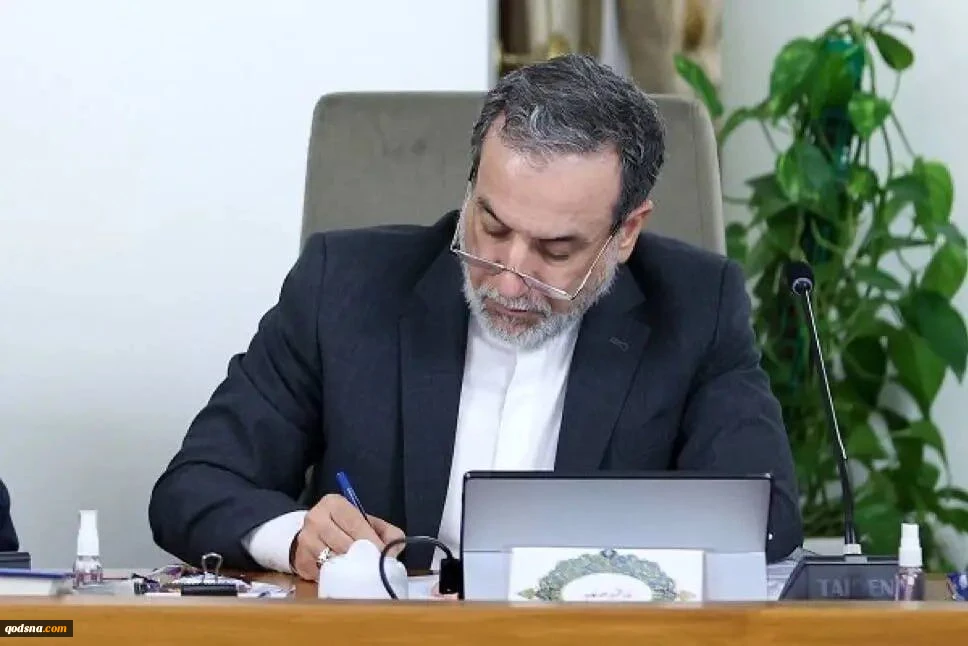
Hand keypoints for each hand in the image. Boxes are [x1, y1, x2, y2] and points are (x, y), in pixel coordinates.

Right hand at [290, 493, 404, 581]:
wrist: (314, 536)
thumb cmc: (345, 528)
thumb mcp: (366, 522)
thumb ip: (386, 532)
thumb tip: (395, 549)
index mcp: (333, 503)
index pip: (355, 523)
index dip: (371, 540)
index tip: (383, 554)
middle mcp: (315, 518)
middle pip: (344, 543)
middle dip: (362, 556)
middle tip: (375, 566)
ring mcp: (305, 540)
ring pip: (333, 559)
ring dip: (349, 568)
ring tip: (360, 571)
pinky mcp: (300, 560)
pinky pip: (322, 573)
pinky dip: (335, 576)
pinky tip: (342, 576)